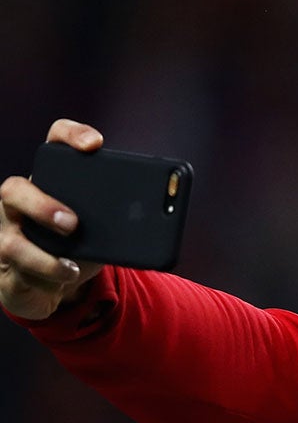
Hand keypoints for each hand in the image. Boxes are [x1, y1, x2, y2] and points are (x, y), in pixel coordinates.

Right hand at [1, 120, 104, 320]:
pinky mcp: (9, 265)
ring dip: (44, 252)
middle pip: (15, 188)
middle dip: (42, 203)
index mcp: (49, 184)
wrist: (52, 286)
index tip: (95, 144)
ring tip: (72, 262)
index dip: (70, 136)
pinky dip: (48, 271)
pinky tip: (69, 273)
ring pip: (10, 235)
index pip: (54, 146)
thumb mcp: (101, 232)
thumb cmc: (76, 249)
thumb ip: (119, 222)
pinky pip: (19, 266)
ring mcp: (10, 233)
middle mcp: (22, 203)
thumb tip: (157, 222)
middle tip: (72, 222)